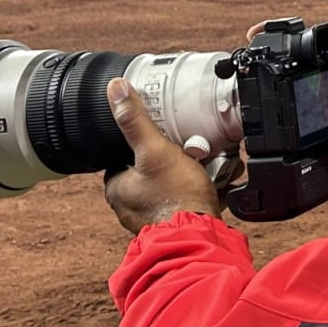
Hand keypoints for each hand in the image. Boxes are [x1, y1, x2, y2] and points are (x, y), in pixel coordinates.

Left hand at [103, 77, 222, 233]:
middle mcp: (130, 206)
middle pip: (148, 169)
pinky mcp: (175, 224)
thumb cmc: (176, 198)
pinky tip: (211, 182)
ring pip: (169, 184)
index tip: (157, 135)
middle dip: (171, 157)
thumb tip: (116, 90)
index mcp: (116, 189)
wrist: (202, 236)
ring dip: (188, 173)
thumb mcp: (155, 149)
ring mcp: (153, 216)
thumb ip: (135, 120)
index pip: (120, 156)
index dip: (141, 142)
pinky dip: (197, 190)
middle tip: (188, 149)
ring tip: (204, 164)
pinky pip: (184, 199)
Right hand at [246, 22, 327, 191]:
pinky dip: (272, 106)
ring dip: (268, 79)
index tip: (263, 33)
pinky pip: (284, 110)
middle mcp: (326, 81)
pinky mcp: (305, 125)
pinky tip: (262, 104)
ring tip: (252, 72)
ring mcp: (313, 103)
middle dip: (269, 54)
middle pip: (293, 61)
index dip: (287, 36)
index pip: (312, 43)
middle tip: (251, 52)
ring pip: (285, 84)